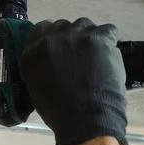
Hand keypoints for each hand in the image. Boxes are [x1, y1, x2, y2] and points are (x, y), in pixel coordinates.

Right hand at [20, 17, 128, 144]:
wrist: (85, 120)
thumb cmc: (59, 111)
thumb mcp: (36, 86)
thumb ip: (40, 66)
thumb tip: (50, 61)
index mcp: (33, 52)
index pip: (40, 29)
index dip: (52, 36)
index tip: (60, 45)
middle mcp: (51, 39)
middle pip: (63, 26)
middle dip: (70, 37)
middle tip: (79, 54)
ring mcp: (76, 37)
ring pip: (84, 25)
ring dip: (89, 37)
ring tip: (96, 55)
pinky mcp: (99, 39)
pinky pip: (108, 30)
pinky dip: (110, 40)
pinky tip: (109, 53)